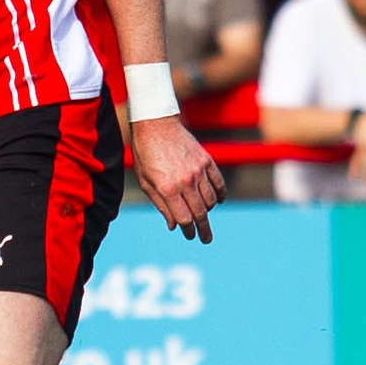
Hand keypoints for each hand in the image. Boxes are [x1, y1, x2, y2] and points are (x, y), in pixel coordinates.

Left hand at [128, 113, 223, 240]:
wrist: (156, 125)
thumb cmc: (145, 154)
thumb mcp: (146, 182)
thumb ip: (161, 205)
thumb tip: (173, 225)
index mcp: (168, 189)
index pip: (184, 218)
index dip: (188, 231)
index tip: (189, 236)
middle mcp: (186, 181)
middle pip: (200, 213)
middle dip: (203, 229)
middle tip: (206, 239)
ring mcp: (199, 170)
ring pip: (210, 200)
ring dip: (208, 211)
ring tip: (203, 216)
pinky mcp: (207, 160)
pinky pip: (218, 183)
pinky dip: (219, 194)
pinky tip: (217, 201)